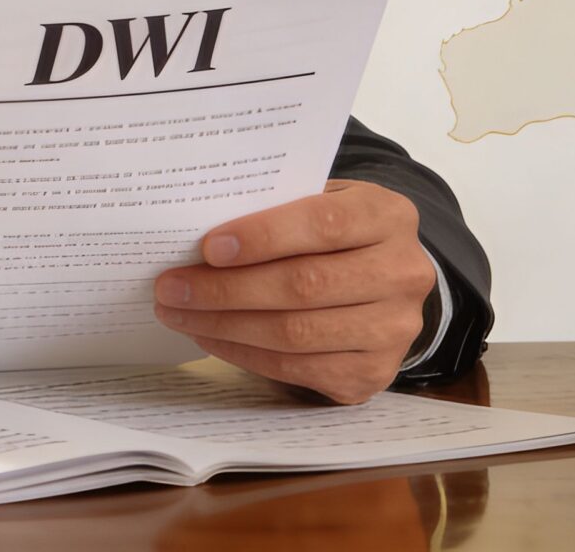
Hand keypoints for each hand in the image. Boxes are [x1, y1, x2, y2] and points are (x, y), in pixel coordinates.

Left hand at [152, 179, 437, 404]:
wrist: (388, 280)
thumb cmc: (336, 233)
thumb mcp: (321, 200)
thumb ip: (277, 207)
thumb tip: (199, 230)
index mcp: (389, 217)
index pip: (324, 224)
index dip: (262, 237)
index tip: (207, 248)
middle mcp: (403, 273)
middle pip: (304, 285)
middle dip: (227, 289)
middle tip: (171, 287)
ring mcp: (394, 330)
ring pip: (296, 334)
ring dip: (226, 326)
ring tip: (179, 312)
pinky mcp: (375, 374)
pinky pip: (298, 369)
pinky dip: (245, 354)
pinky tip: (210, 336)